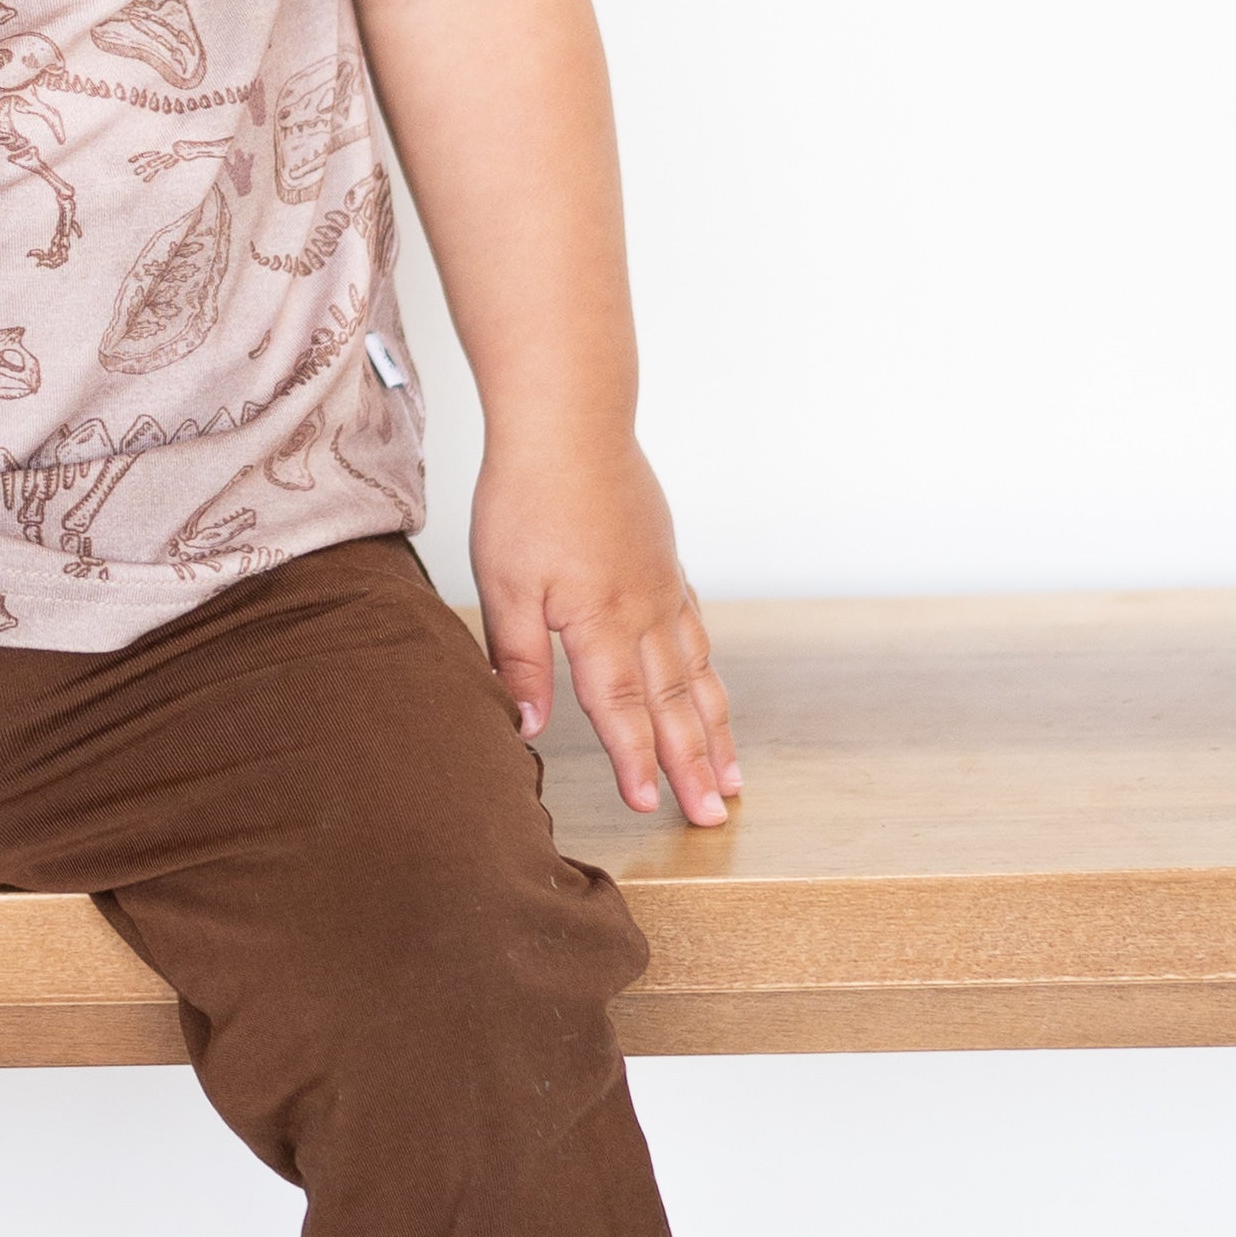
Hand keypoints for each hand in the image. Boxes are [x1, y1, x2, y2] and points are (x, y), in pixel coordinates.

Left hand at [472, 436, 740, 832]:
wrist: (570, 420)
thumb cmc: (527, 497)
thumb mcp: (504, 584)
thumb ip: (519, 661)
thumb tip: (527, 728)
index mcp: (601, 623)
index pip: (621, 711)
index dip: (636, 763)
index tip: (650, 808)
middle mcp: (644, 612)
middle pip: (674, 704)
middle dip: (693, 765)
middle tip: (715, 816)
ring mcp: (661, 585)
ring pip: (695, 672)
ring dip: (713, 728)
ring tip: (731, 774)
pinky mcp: (663, 560)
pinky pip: (696, 630)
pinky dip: (707, 670)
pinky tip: (709, 686)